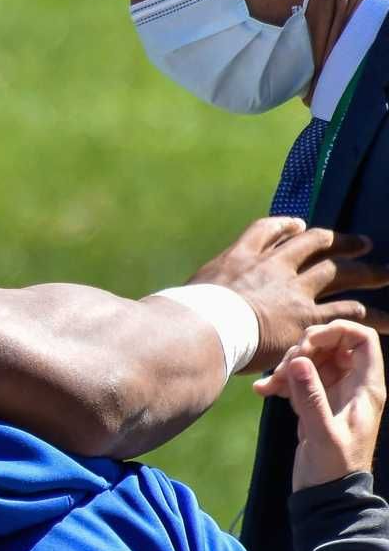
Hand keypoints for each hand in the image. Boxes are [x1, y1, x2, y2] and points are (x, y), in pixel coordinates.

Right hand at [188, 217, 388, 374]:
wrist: (203, 327)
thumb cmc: (185, 316)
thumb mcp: (188, 293)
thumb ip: (198, 296)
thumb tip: (182, 308)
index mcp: (240, 257)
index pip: (266, 230)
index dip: (285, 226)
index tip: (297, 224)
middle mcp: (273, 266)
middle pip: (314, 243)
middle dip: (339, 241)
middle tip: (362, 242)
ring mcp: (294, 290)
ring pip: (340, 272)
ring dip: (366, 271)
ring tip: (385, 272)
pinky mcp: (308, 317)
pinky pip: (349, 312)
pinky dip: (370, 314)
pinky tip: (385, 317)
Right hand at [254, 320, 385, 489]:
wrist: (326, 495)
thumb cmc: (333, 468)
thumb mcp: (322, 433)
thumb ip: (311, 396)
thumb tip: (300, 361)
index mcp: (366, 388)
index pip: (362, 340)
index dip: (335, 333)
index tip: (307, 344)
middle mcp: (352, 385)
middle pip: (332, 344)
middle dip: (304, 348)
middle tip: (286, 368)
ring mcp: (333, 393)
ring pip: (311, 360)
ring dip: (287, 366)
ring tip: (271, 385)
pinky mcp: (315, 402)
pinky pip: (298, 378)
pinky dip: (280, 381)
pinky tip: (264, 392)